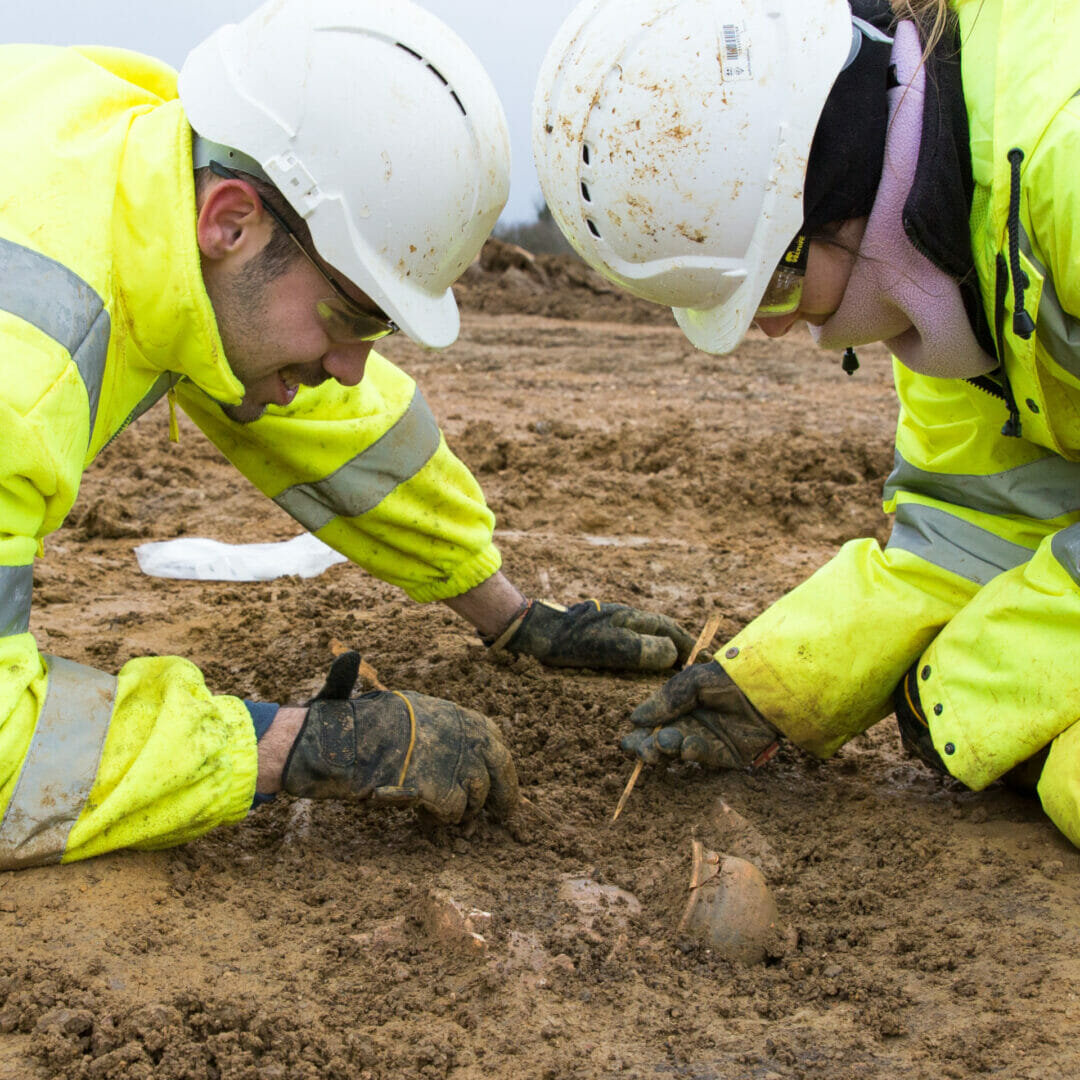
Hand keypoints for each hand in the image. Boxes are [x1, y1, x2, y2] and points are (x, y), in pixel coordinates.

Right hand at [282, 653, 517, 822]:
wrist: (346, 740)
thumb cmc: (365, 724)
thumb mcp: (409, 710)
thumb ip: (436, 727)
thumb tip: (449, 746)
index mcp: (456, 714)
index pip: (493, 738)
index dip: (496, 762)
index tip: (499, 777)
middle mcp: (464, 735)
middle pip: (501, 767)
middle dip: (505, 795)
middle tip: (504, 816)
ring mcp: (456, 762)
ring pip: (478, 796)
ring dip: (464, 810)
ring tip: (444, 815)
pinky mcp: (443, 790)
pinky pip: (454, 812)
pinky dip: (441, 820)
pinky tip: (424, 818)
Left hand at [495, 599, 696, 671]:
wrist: (532, 635)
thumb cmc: (568, 640)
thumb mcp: (609, 645)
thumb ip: (641, 649)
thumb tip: (672, 656)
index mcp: (634, 619)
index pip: (674, 632)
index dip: (693, 649)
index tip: (709, 665)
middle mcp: (628, 623)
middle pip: (665, 638)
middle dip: (682, 657)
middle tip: (698, 681)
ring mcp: (615, 633)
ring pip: (649, 647)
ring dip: (664, 664)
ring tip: (677, 688)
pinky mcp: (602, 645)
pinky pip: (632, 656)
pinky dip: (644, 668)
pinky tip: (645, 686)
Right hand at [620, 660, 778, 767]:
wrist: (768, 686)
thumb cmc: (728, 677)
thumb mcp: (692, 681)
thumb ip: (666, 700)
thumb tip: (634, 718)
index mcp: (682, 705)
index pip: (655, 722)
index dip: (640, 734)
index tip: (627, 742)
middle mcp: (694, 723)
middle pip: (663, 740)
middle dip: (650, 747)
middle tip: (643, 750)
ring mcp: (710, 739)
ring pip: (681, 750)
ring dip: (669, 749)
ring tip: (665, 742)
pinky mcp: (729, 755)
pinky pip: (706, 757)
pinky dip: (694, 752)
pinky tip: (687, 745)